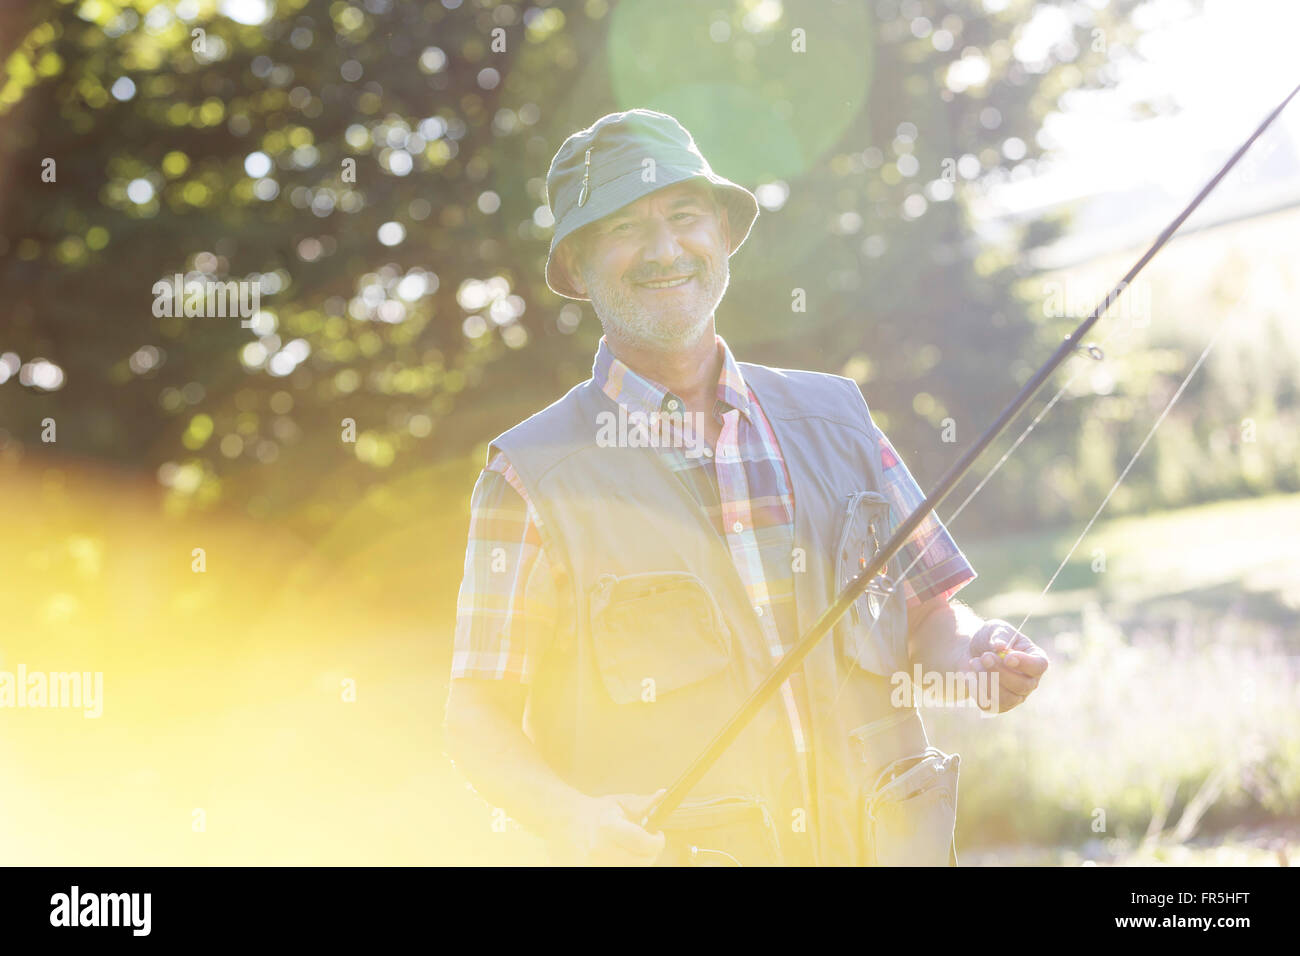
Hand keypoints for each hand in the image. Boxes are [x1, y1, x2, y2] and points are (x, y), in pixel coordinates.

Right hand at [546, 789, 666, 865]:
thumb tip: (663, 796)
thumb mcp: (621, 803)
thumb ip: (644, 803)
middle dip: (651, 851)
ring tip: (632, 846)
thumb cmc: (595, 813)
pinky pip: (621, 870)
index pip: (644, 843)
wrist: (568, 822)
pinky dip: (626, 863)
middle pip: (642, 861)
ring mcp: (596, 864)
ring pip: (633, 867)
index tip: (658, 835)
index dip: (657, 841)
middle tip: (648, 841)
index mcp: (609, 827)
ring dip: (638, 859)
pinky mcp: (593, 870)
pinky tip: (623, 853)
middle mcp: (601, 849)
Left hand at [967, 620, 1048, 713]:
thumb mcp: (995, 629)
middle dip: (999, 671)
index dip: (1025, 663)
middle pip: (1022, 685)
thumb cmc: (989, 639)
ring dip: (987, 681)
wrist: (972, 652)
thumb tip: (1000, 646)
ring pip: (1007, 698)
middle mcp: (1030, 681)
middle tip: (984, 656)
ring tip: (974, 662)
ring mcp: (1016, 696)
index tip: (1007, 657)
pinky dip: (977, 690)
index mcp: (1035, 659)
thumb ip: (999, 635)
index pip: (1039, 666)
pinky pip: (990, 705)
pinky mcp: (999, 705)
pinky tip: (970, 676)